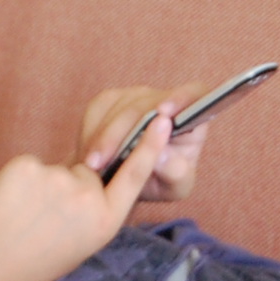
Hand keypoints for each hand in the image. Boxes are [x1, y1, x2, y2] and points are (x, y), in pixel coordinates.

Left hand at [0, 117, 170, 280]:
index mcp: (104, 222)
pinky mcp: (28, 165)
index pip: (134, 176)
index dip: (150, 146)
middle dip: (70, 186)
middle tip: (44, 218)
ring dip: (44, 185)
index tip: (162, 120)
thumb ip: (95, 212)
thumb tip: (94, 176)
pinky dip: (21, 181)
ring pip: (57, 170)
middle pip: (88, 172)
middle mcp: (87, 198)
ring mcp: (57, 179)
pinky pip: (31, 165)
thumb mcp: (80, 245)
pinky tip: (11, 204)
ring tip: (25, 215)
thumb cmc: (33, 261)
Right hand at [77, 84, 209, 201]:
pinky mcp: (110, 101)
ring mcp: (135, 97)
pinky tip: (86, 156)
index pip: (194, 94)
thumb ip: (175, 172)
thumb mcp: (176, 186)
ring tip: (91, 165)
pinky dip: (89, 134)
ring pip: (116, 108)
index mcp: (192, 115)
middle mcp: (164, 99)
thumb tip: (160, 155)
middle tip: (104, 161)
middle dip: (121, 133)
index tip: (163, 114)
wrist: (132, 181)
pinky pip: (96, 111)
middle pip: (143, 105)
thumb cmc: (163, 180)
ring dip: (101, 137)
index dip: (180, 98)